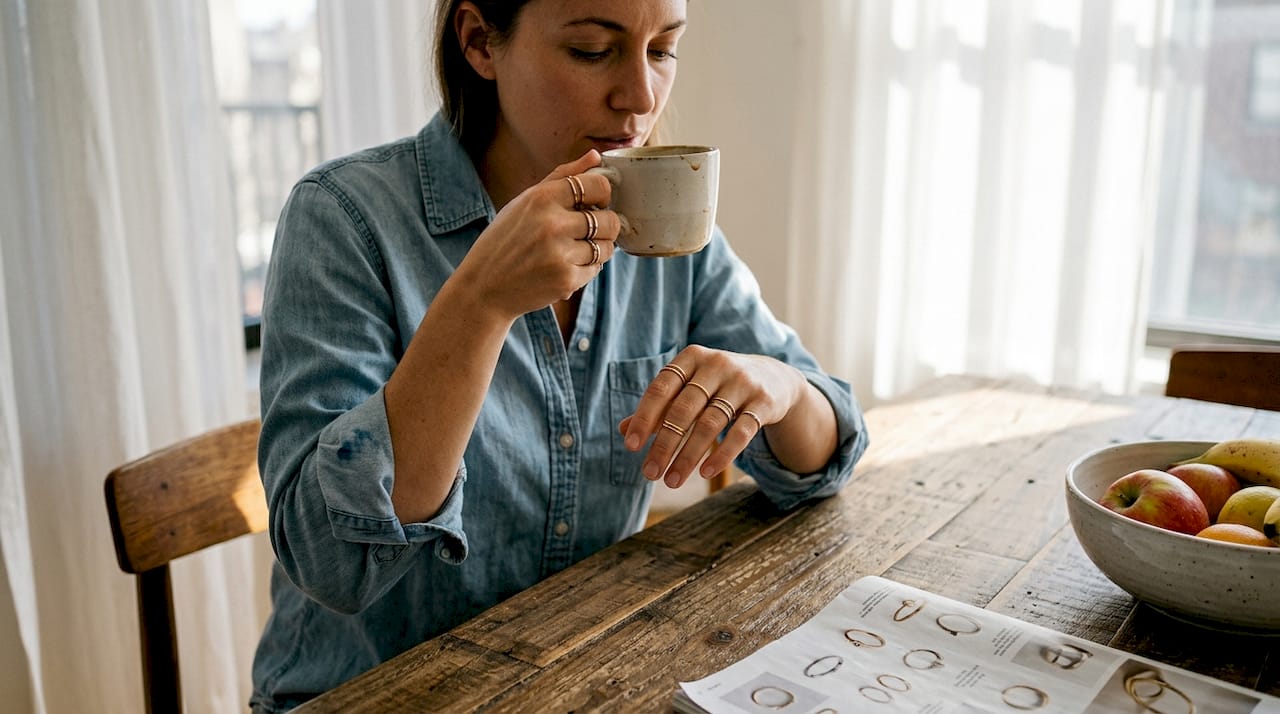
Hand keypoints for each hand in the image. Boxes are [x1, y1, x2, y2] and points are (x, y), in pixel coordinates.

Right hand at [452, 151, 621, 320]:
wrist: (483, 288)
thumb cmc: (503, 241)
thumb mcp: (524, 201)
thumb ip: (562, 176)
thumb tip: (596, 156)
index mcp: (542, 197)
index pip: (599, 185)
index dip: (604, 194)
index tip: (596, 202)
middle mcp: (553, 224)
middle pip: (609, 219)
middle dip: (605, 225)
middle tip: (589, 231)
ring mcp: (560, 254)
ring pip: (606, 247)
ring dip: (597, 249)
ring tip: (573, 250)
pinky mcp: (566, 280)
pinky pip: (595, 269)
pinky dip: (586, 269)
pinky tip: (563, 266)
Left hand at [618, 345, 808, 487]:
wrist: (774, 377)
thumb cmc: (718, 384)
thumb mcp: (689, 387)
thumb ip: (660, 406)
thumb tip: (623, 430)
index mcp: (692, 357)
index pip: (661, 388)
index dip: (644, 417)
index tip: (630, 446)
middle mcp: (717, 365)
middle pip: (684, 410)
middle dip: (664, 445)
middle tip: (649, 474)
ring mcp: (743, 382)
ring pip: (710, 424)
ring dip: (688, 456)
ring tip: (672, 481)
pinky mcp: (764, 402)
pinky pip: (741, 432)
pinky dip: (722, 454)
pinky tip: (705, 473)